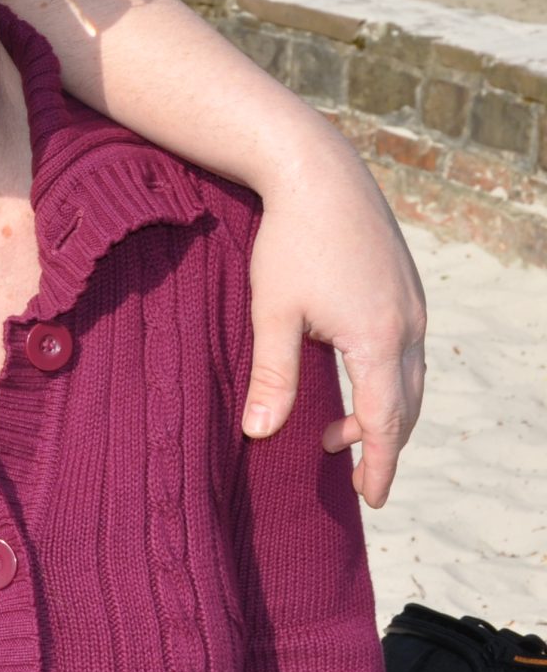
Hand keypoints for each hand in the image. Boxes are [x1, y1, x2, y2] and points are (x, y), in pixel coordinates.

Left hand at [243, 146, 426, 506]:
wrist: (319, 172)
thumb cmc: (289, 241)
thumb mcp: (273, 311)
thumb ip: (272, 375)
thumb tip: (260, 434)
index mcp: (378, 340)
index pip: (385, 422)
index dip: (378, 464)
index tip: (370, 500)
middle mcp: (408, 326)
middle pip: (404, 405)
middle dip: (380, 444)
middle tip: (352, 476)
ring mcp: (413, 305)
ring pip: (407, 378)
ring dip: (380, 410)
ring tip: (336, 431)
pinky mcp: (406, 287)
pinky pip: (404, 350)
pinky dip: (385, 378)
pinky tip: (352, 377)